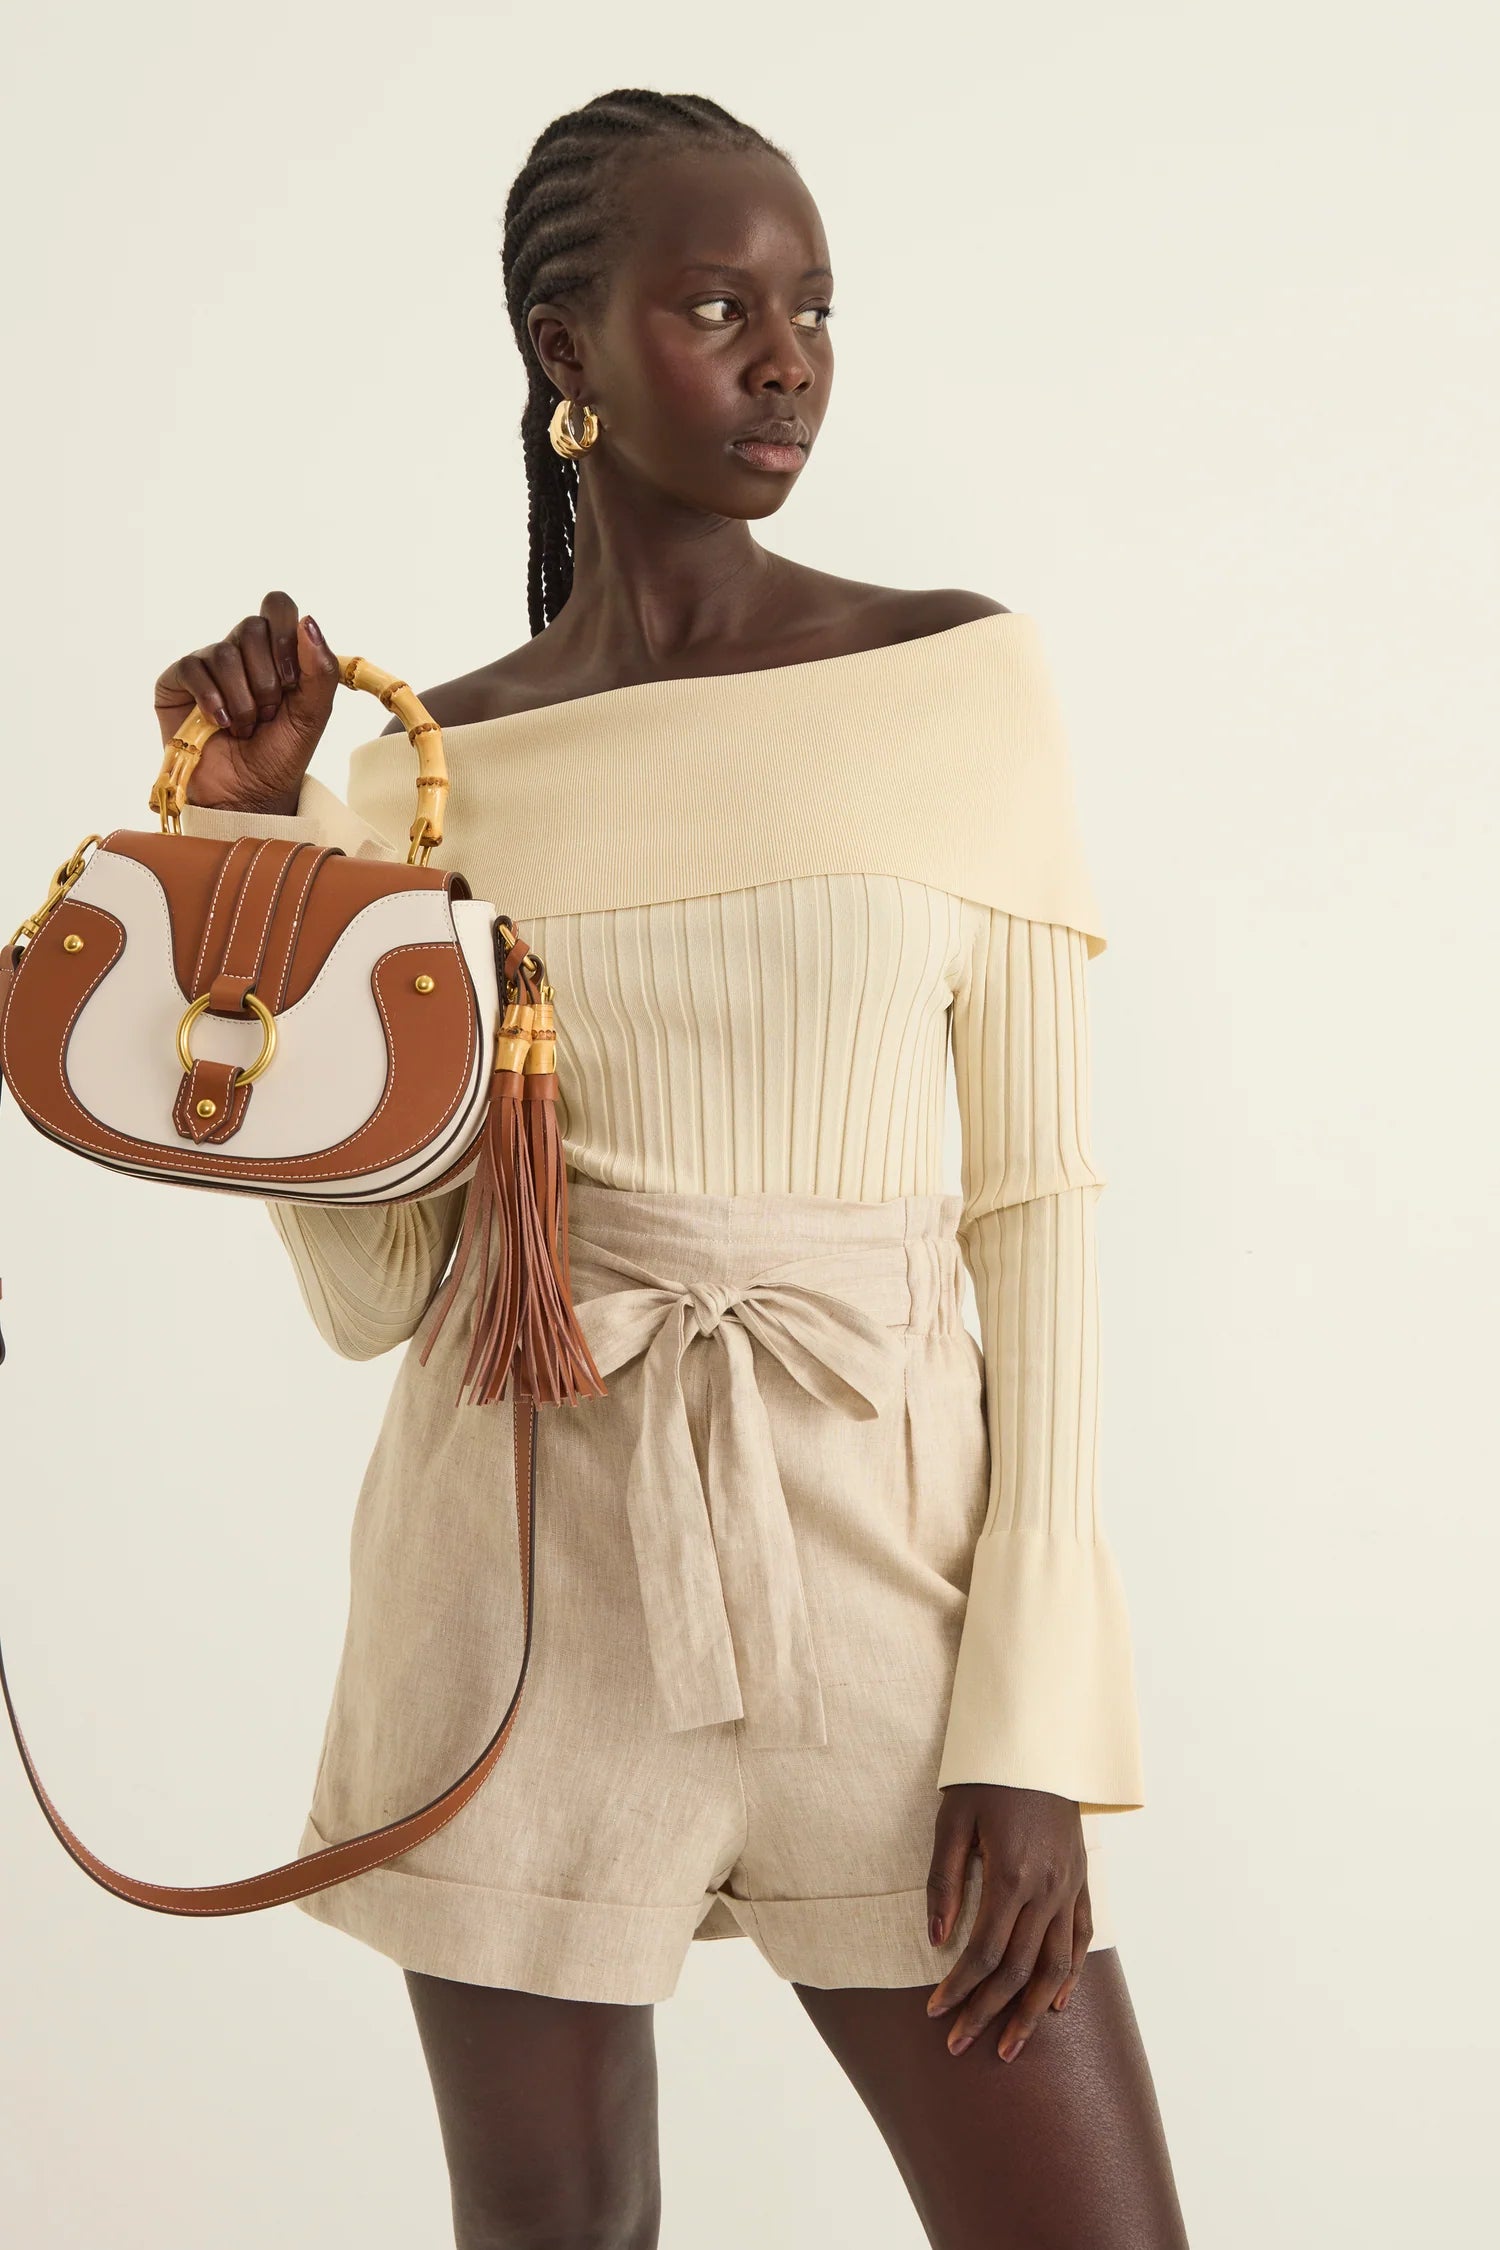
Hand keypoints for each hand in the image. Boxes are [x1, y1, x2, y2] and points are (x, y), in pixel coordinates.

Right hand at [153, 590, 341, 815]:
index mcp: (275, 651)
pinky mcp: (177, 681)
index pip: (277, 607)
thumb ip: (320, 670)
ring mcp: (207, 664)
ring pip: (224, 652)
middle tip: (268, 714)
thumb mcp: (312, 714)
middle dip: (267, 680)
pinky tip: (218, 723)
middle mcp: (240, 651)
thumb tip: (308, 620)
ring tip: (244, 727)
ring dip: (242, 700)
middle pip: (252, 627)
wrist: (247, 793)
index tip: (292, 681)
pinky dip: (211, 698)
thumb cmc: (280, 754)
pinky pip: (193, 668)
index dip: (285, 638)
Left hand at [924, 1783, 1090, 2061]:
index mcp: (1012, 1874)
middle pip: (1019, 1970)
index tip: (934, 2014)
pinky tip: (1054, 2006)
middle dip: (986, 2013)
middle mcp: (1047, 1888)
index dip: (959, 1988)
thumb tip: (936, 1941)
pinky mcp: (1080, 1880)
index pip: (985, 1952)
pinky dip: (1070, 1977)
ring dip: (1030, 2012)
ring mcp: (1069, 1886)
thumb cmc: (985, 1778)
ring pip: (1055, 1966)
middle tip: (958, 2046)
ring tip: (1010, 2048)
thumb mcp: (952, 1820)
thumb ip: (943, 1881)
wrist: (1036, 1744)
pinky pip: (1081, 1939)